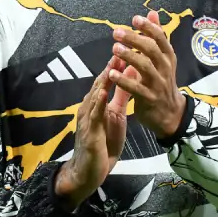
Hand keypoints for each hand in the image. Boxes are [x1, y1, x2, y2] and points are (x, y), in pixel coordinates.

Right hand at [54, 55, 136, 208]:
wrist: (90, 171)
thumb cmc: (103, 143)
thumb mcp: (116, 115)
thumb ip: (121, 96)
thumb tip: (130, 75)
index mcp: (98, 103)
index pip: (108, 78)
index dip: (117, 62)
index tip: (128, 46)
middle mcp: (90, 106)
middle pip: (101, 81)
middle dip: (111, 64)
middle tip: (121, 45)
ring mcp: (88, 118)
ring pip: (95, 94)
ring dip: (104, 78)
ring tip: (113, 62)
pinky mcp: (89, 132)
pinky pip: (93, 115)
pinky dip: (98, 103)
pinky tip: (103, 93)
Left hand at [108, 11, 186, 138]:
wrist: (170, 113)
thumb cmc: (162, 81)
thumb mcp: (163, 58)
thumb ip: (156, 36)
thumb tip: (152, 13)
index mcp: (167, 56)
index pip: (160, 38)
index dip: (148, 27)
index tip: (134, 19)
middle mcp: (165, 67)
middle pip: (151, 49)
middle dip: (134, 39)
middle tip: (116, 32)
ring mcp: (158, 83)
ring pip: (144, 67)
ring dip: (129, 56)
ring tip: (115, 49)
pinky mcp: (149, 98)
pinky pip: (136, 88)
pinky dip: (124, 80)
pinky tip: (111, 74)